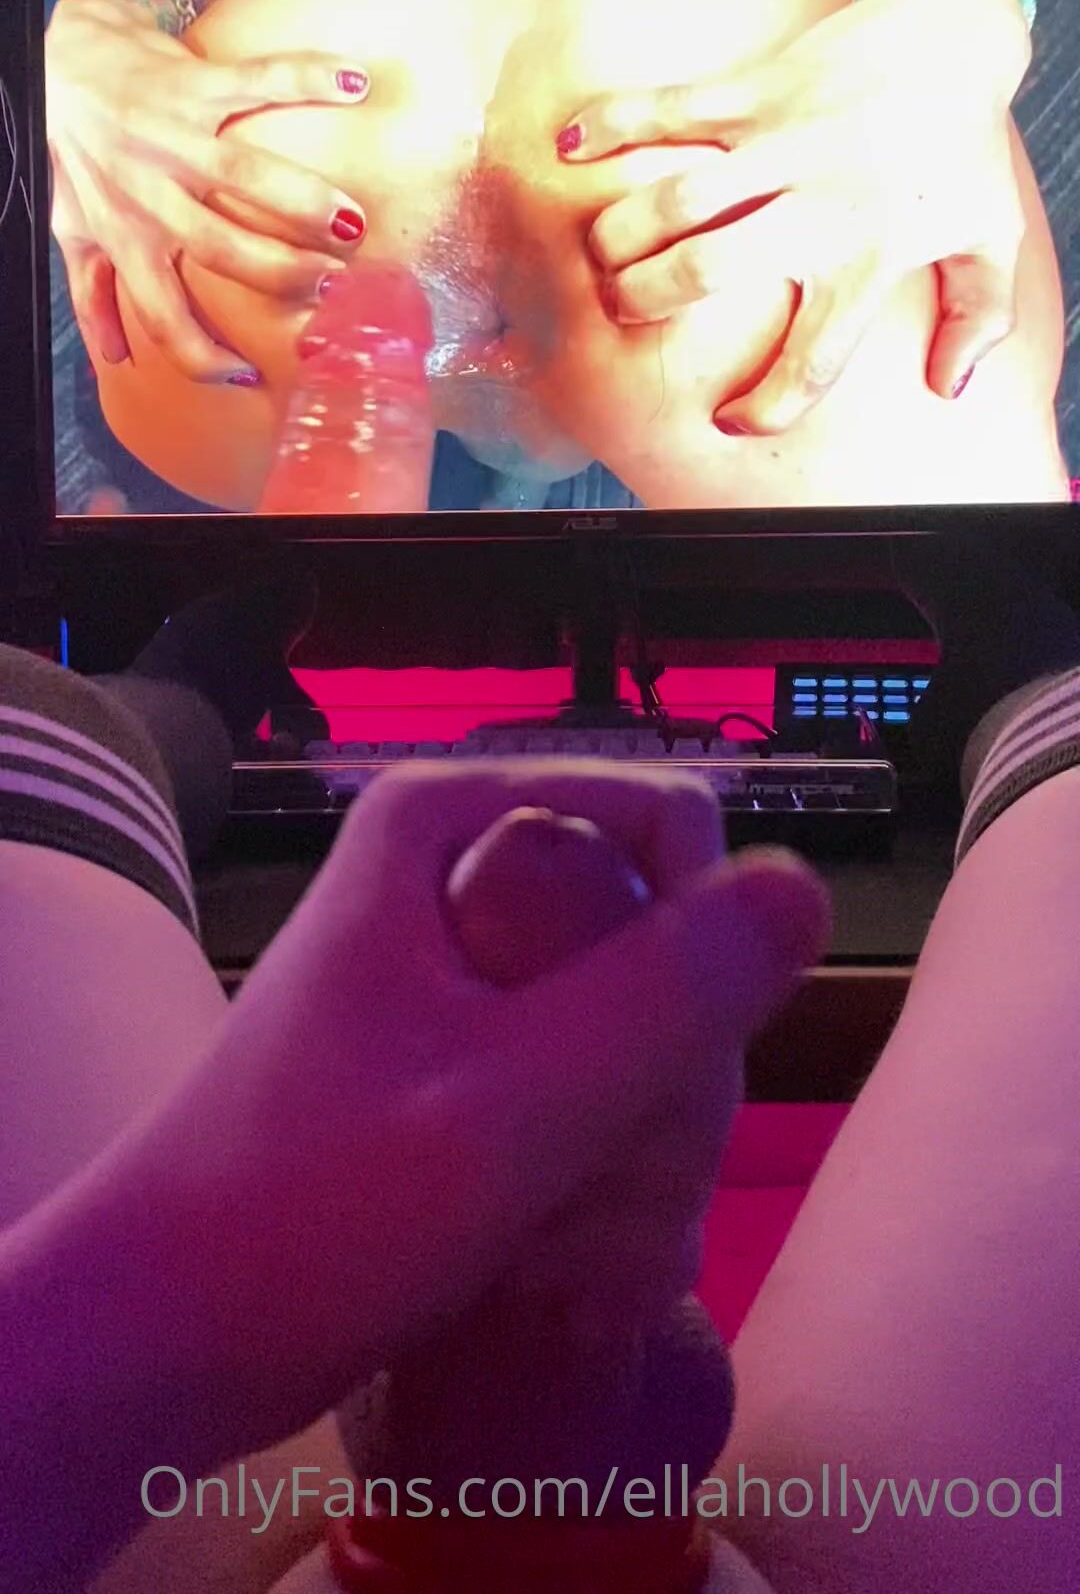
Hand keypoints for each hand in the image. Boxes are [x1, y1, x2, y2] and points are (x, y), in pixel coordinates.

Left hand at [45, 0, 370, 380]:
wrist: (52, 62)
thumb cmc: (68, 152)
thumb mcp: (72, 229)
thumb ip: (93, 293)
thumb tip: (118, 356)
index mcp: (127, 238)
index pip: (165, 318)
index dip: (205, 357)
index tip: (250, 372)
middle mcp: (150, 192)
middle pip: (223, 247)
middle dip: (284, 271)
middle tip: (333, 282)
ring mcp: (172, 135)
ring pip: (243, 174)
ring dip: (303, 198)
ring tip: (352, 222)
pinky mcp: (192, 82)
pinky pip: (256, 79)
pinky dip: (307, 76)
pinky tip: (354, 84)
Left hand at [129, 762, 827, 1456]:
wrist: (160, 1331)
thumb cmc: (319, 1206)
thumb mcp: (516, 1101)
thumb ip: (668, 992)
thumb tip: (805, 885)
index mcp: (443, 818)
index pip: (665, 822)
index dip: (699, 940)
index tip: (665, 1069)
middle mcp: (442, 861)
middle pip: (645, 910)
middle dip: (669, 1044)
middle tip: (616, 1162)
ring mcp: (438, 956)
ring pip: (619, 996)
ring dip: (639, 1108)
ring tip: (584, 1211)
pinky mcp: (438, 1042)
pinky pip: (568, 1054)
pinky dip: (591, 1134)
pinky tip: (569, 1226)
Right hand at [560, 0, 1031, 429]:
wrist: (957, 27)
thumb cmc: (965, 145)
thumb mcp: (992, 236)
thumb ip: (979, 318)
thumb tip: (948, 387)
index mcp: (871, 258)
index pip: (813, 357)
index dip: (766, 404)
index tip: (731, 420)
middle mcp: (820, 206)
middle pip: (705, 270)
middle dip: (644, 299)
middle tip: (624, 306)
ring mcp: (784, 142)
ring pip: (676, 198)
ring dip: (619, 232)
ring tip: (601, 252)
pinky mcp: (759, 86)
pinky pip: (669, 109)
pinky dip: (611, 125)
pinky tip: (570, 149)